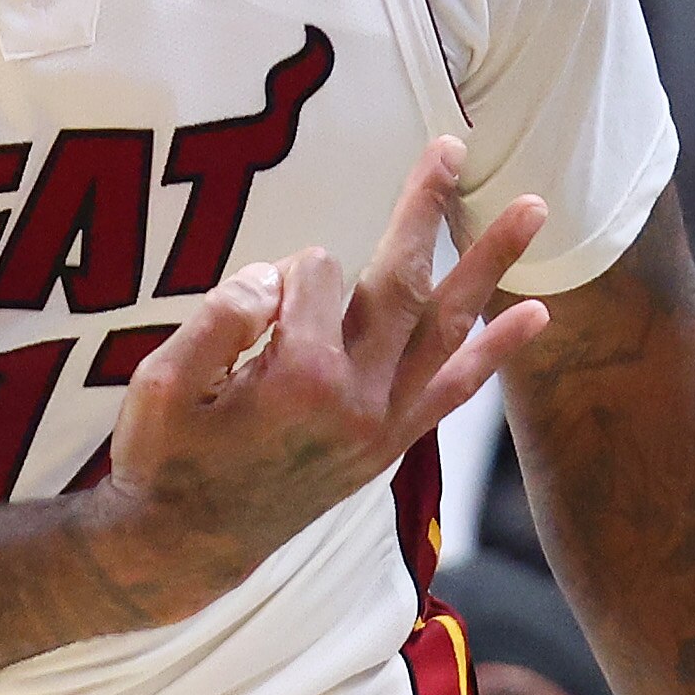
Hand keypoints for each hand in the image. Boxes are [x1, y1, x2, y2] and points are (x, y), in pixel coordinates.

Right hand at [89, 139, 551, 613]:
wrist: (185, 547)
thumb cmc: (163, 458)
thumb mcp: (161, 380)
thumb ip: (219, 317)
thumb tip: (274, 279)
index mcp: (299, 376)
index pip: (310, 272)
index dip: (275, 274)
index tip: (244, 312)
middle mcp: (356, 399)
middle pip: (401, 279)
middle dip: (424, 208)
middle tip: (452, 147)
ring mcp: (382, 424)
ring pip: (446, 325)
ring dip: (489, 263)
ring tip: (532, 210)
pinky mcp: (389, 445)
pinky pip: (455, 389)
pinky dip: (494, 352)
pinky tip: (533, 315)